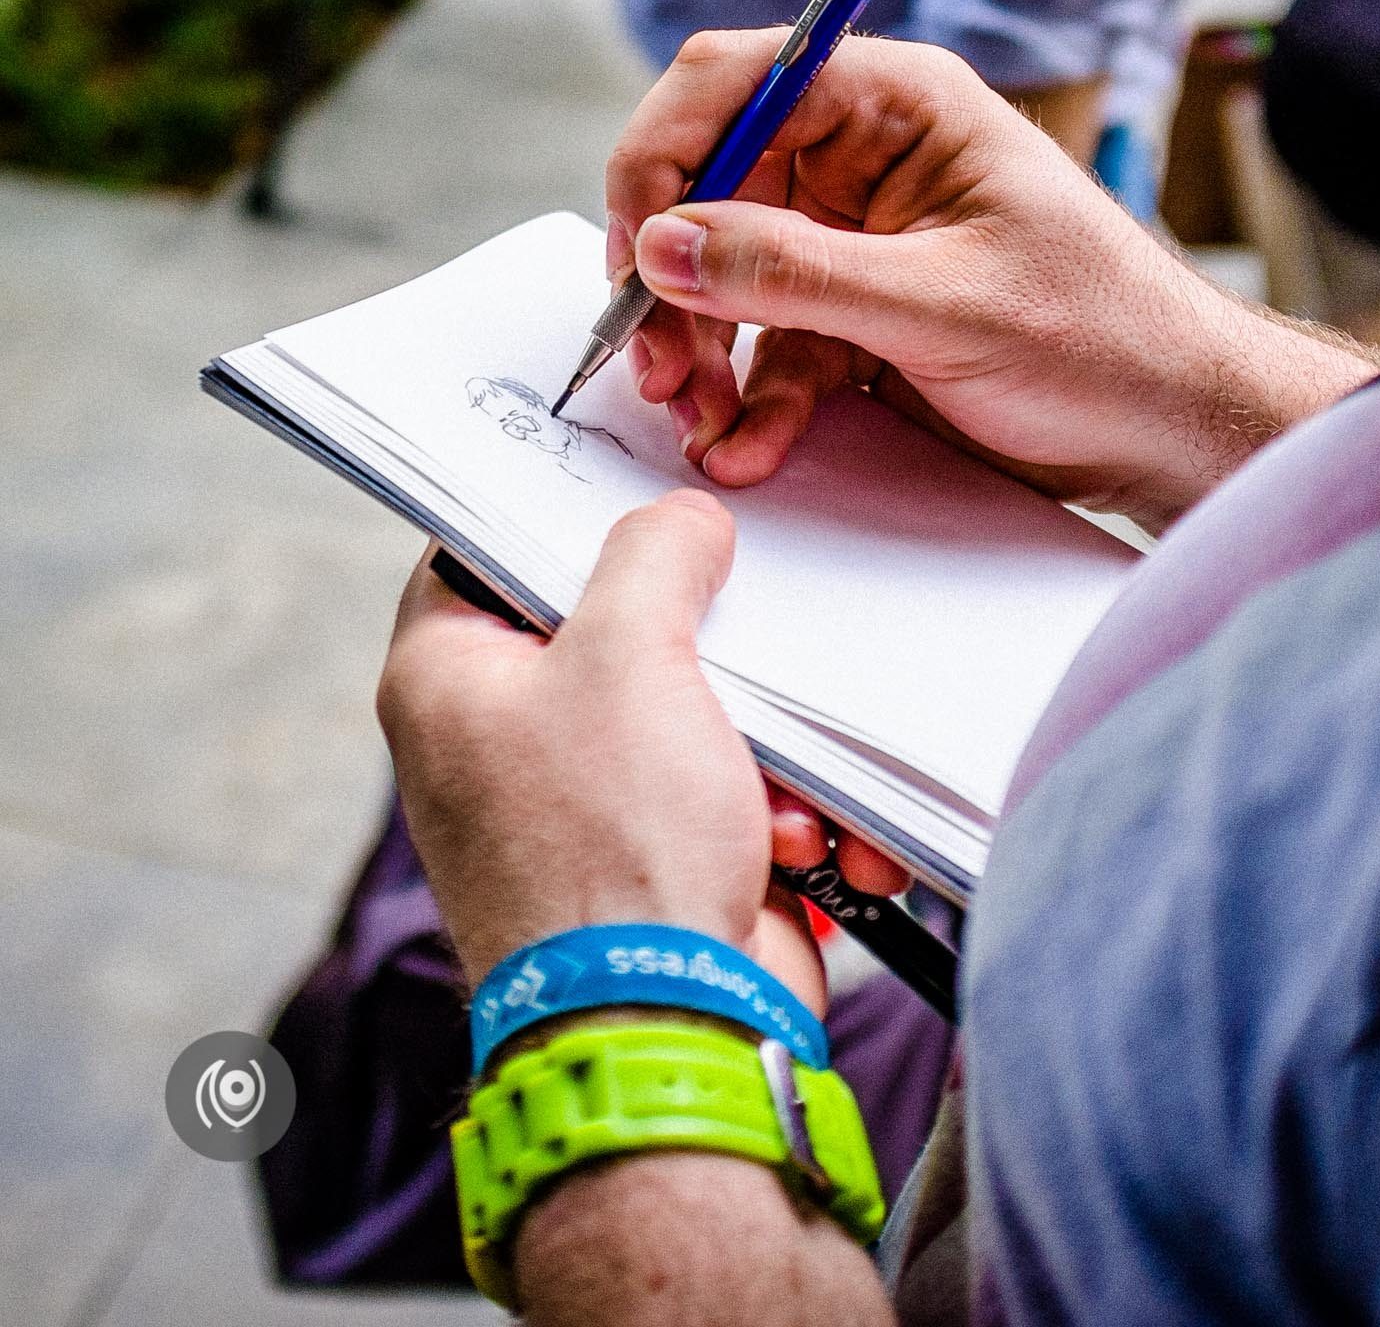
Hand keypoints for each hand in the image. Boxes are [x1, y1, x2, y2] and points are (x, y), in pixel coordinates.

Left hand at [379, 491, 835, 996]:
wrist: (676, 1032)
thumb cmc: (614, 848)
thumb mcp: (628, 656)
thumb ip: (654, 557)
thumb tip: (685, 518)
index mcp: (448, 680)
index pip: (486, 547)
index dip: (563, 510)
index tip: (639, 483)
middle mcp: (501, 739)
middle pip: (610, 624)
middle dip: (703, 643)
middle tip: (738, 626)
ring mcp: (582, 803)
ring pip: (689, 705)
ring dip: (760, 741)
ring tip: (770, 790)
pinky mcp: (657, 854)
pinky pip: (727, 785)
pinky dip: (776, 809)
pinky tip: (795, 845)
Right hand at [605, 31, 1379, 530]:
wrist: (1174, 431)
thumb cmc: (1103, 339)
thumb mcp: (944, 307)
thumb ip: (796, 274)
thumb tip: (666, 246)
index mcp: (901, 105)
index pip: (736, 84)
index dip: (664, 158)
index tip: (638, 252)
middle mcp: (869, 158)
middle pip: (714, 185)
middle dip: (674, 276)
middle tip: (656, 362)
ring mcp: (861, 240)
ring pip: (729, 274)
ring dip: (702, 348)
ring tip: (701, 419)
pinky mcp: (862, 316)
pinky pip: (772, 342)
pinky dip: (752, 396)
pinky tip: (751, 446)